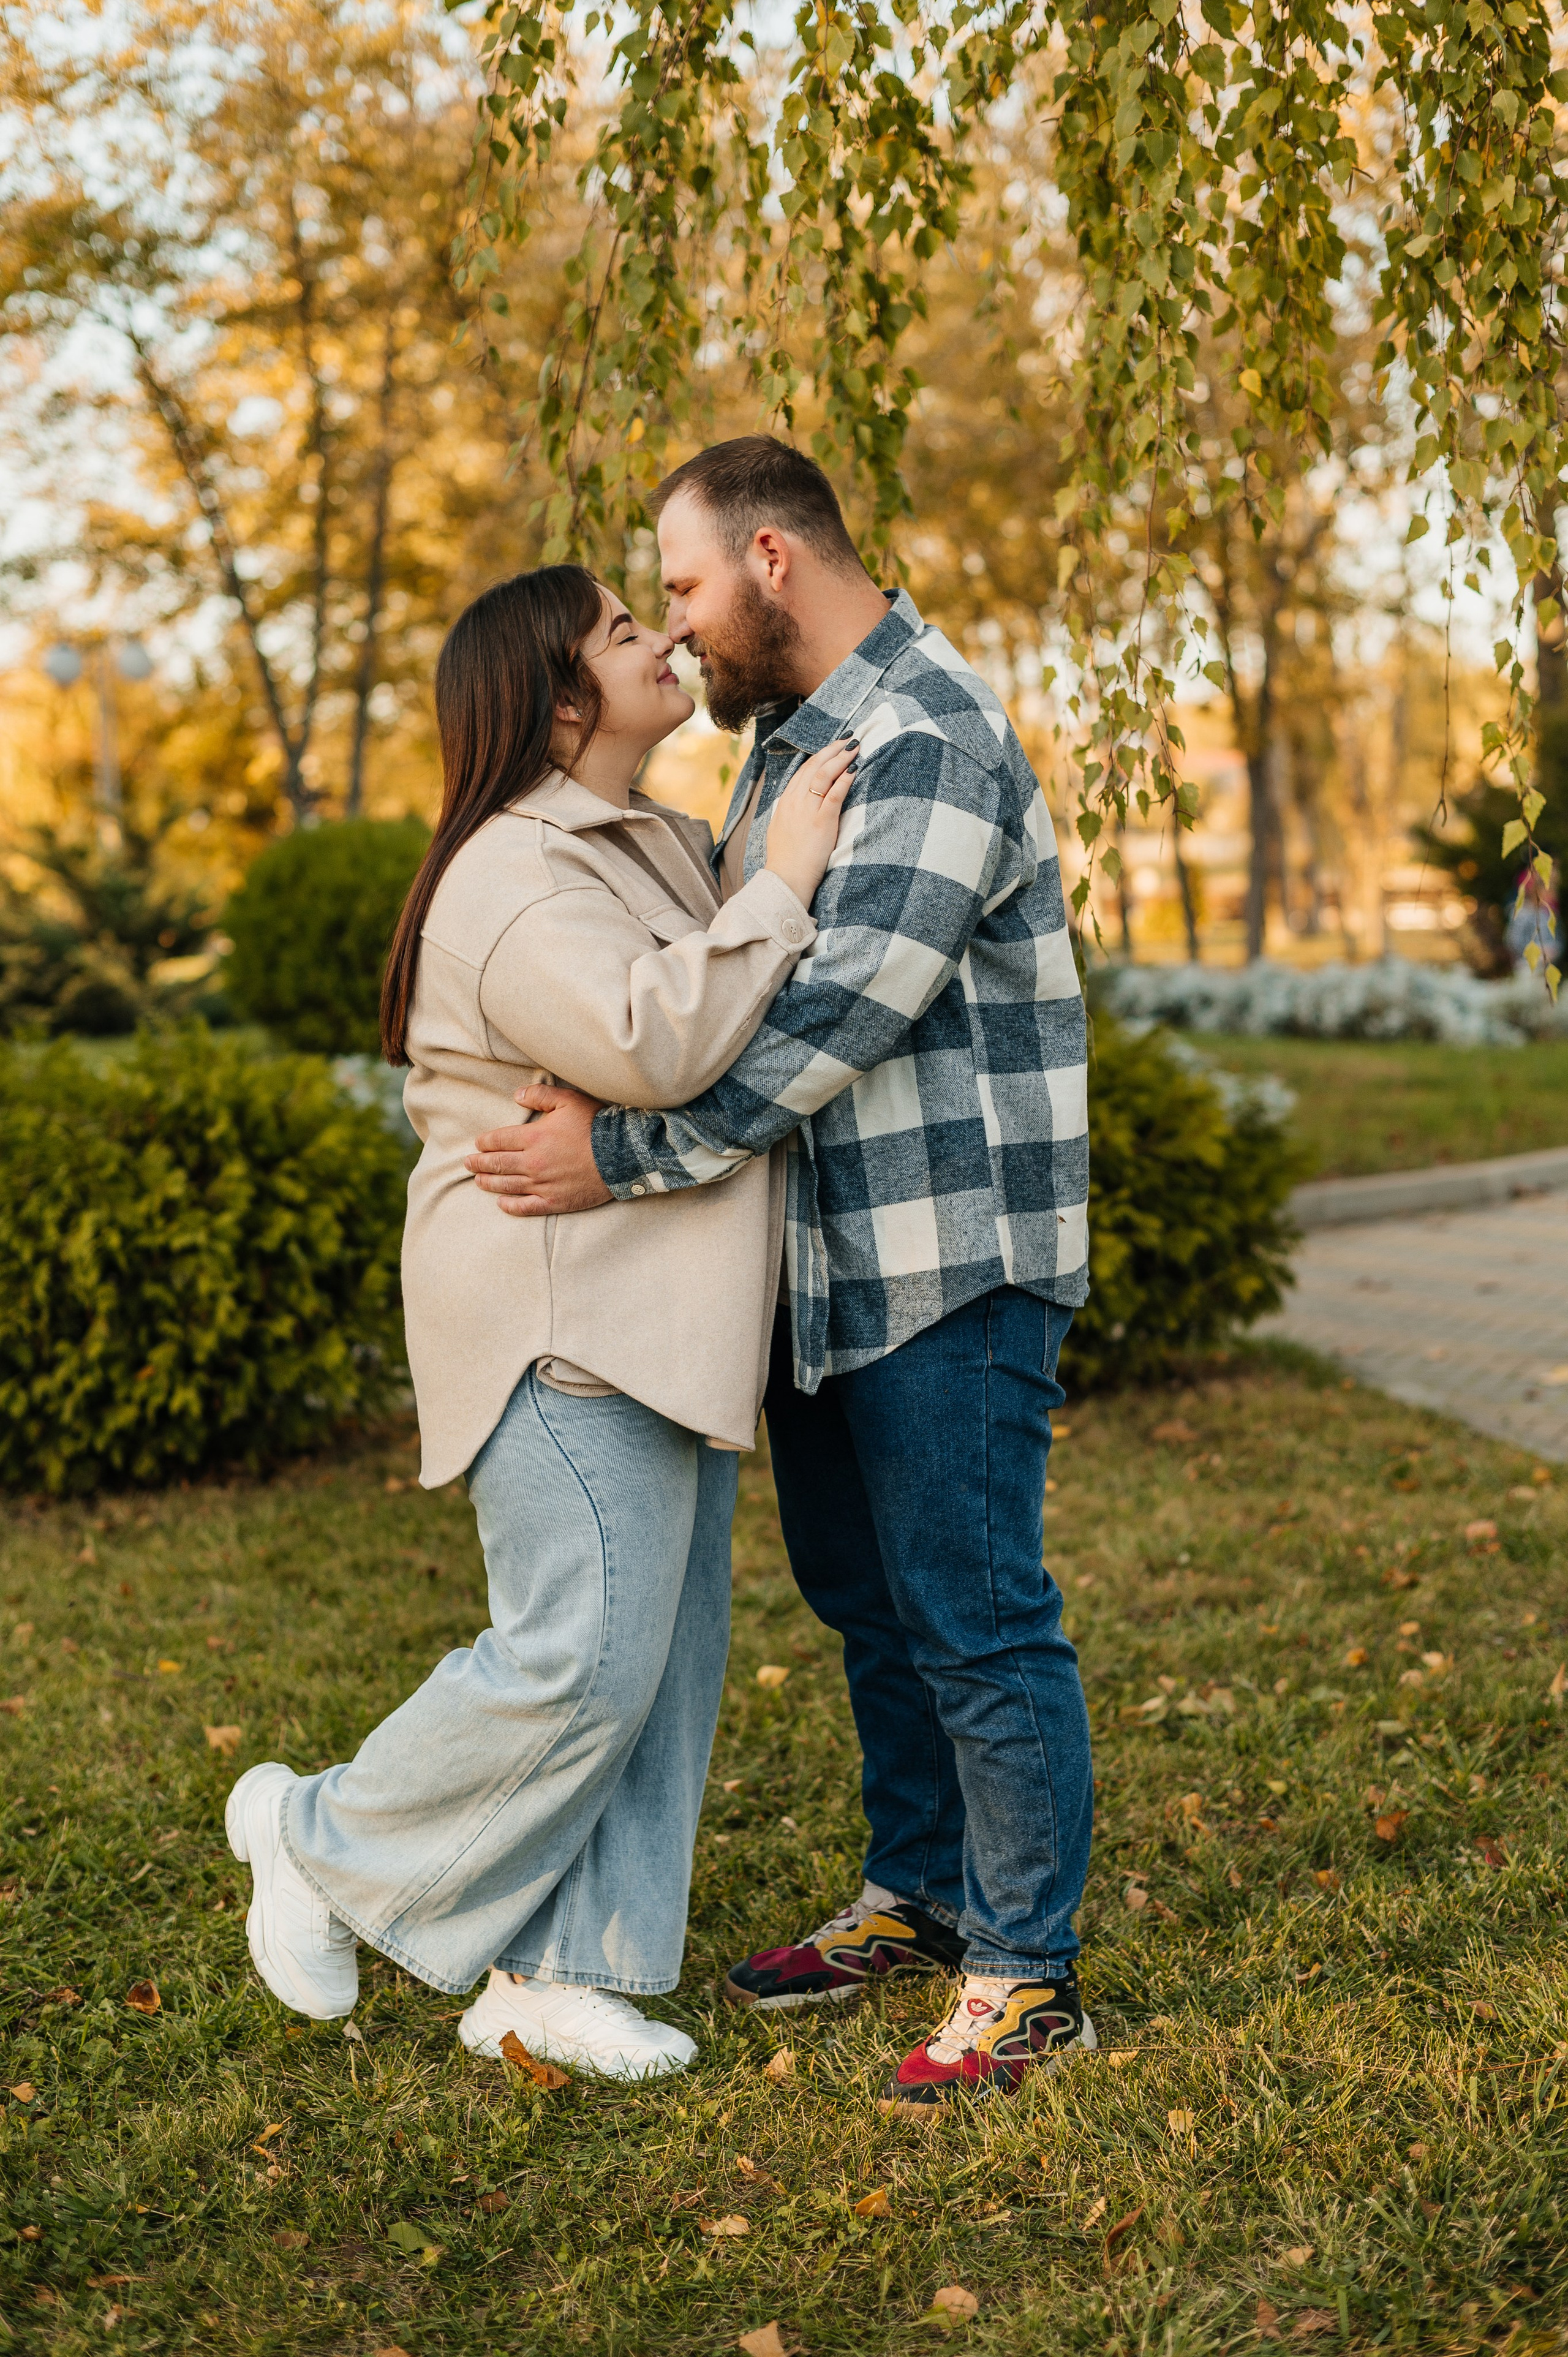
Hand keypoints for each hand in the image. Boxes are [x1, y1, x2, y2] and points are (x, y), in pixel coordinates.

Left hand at [466, 1084, 612, 1217]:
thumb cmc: (595, 1125)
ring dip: (489, 1183)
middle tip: (468, 1163)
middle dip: (479, 1163)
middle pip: (497, 1164)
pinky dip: (510, 1206)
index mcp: (533, 1137)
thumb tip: (517, 1095)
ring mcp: (542, 1185)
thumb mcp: (568, 1100)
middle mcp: (533, 1163)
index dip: (485, 1142)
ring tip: (478, 1181)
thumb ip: (540, 1095)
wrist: (621, 1155)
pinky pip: (526, 1207)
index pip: (498, 1140)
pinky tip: (501, 1204)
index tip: (478, 1143)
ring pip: (507, 1186)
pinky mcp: (555, 1201)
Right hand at [764, 737, 856, 907]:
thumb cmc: (786, 860)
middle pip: (814, 766)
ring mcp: (807, 810)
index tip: (833, 747)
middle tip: (848, 739)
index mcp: (785, 802)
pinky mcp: (822, 822)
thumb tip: (796, 804)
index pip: (803, 770)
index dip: (819, 755)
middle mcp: (794, 801)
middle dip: (832, 749)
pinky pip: (835, 794)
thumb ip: (789, 813)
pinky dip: (845, 779)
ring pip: (824, 774)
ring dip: (840, 758)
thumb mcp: (781, 829)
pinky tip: (855, 769)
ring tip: (854, 747)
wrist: (785, 878)